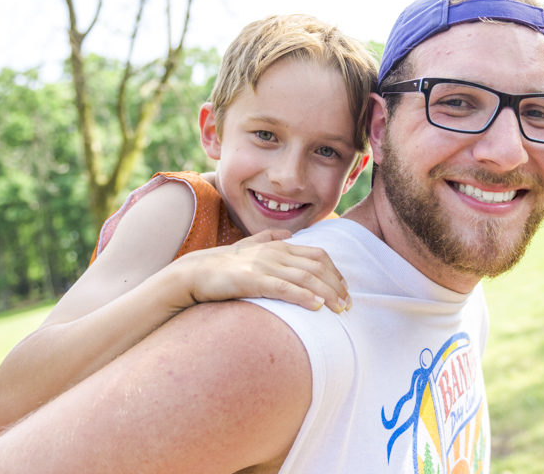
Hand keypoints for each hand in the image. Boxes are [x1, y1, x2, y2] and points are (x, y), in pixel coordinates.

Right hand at [163, 230, 350, 312]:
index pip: (318, 256)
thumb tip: (287, 234)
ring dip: (327, 294)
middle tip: (348, 304)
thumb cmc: (224, 263)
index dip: (335, 272)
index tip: (344, 289)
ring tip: (340, 309)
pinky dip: (304, 297)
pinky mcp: (253, 280)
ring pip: (306, 278)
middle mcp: (276, 252)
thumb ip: (269, 237)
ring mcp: (265, 265)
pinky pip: (284, 288)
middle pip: (317, 267)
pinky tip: (317, 307)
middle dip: (336, 286)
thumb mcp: (250, 246)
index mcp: (279, 245)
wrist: (195, 272)